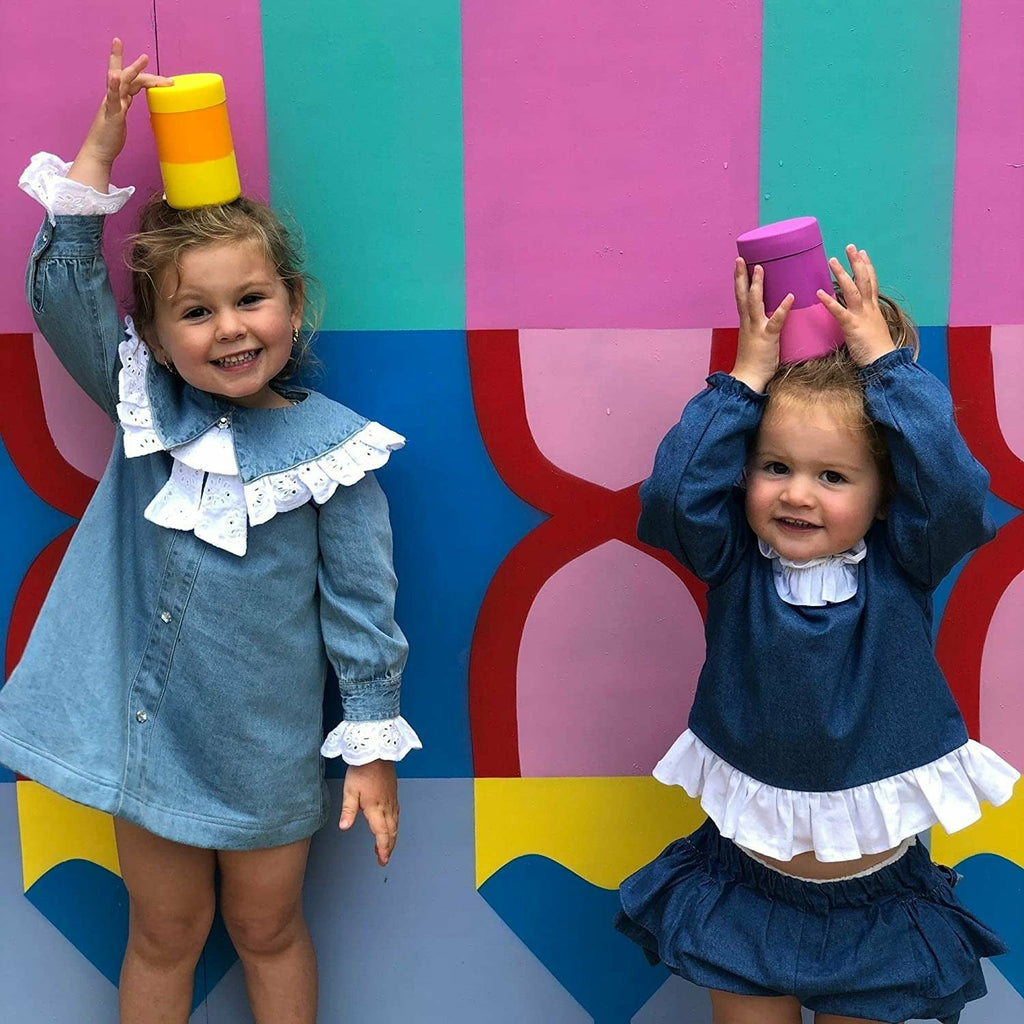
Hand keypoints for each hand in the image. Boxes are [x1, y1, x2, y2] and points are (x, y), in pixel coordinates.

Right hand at [67, 38, 172, 192]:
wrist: (98, 151)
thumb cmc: (110, 137)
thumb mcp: (120, 117)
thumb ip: (125, 105)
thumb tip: (133, 99)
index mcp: (118, 98)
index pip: (129, 79)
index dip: (138, 69)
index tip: (146, 59)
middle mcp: (114, 97)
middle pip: (126, 76)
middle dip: (135, 65)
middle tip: (145, 56)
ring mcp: (112, 104)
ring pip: (122, 82)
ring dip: (133, 70)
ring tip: (143, 59)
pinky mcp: (111, 114)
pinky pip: (112, 98)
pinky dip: (113, 86)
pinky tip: (114, 77)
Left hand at [339, 759, 398, 866]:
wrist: (376, 752)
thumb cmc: (362, 769)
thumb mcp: (350, 791)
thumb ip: (348, 811)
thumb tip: (344, 827)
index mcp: (376, 808)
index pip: (382, 834)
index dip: (383, 849)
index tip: (382, 860)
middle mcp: (387, 806)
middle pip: (392, 831)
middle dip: (389, 846)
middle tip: (384, 857)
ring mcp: (392, 799)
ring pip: (396, 823)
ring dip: (392, 837)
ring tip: (386, 845)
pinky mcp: (393, 793)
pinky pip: (397, 813)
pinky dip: (394, 824)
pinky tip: (391, 824)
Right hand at [730, 258, 792, 391]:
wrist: (747, 380)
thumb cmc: (753, 365)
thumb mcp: (755, 342)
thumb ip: (763, 329)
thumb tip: (771, 322)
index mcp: (746, 324)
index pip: (741, 298)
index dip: (740, 282)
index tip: (739, 267)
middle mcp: (748, 323)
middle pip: (742, 295)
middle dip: (741, 277)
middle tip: (740, 259)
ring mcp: (756, 329)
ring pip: (754, 303)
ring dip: (757, 285)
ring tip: (760, 268)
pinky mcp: (767, 338)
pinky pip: (776, 321)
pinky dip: (782, 308)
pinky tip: (790, 296)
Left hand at [816, 245, 895, 366]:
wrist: (883, 362)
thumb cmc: (876, 350)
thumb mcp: (871, 330)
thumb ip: (863, 320)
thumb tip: (856, 317)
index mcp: (873, 308)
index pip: (871, 282)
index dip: (867, 267)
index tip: (862, 253)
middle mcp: (869, 308)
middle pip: (864, 280)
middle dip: (856, 263)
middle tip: (850, 246)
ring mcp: (861, 316)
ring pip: (852, 290)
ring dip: (842, 274)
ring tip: (831, 261)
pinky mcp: (852, 326)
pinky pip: (839, 311)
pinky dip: (830, 301)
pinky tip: (820, 292)